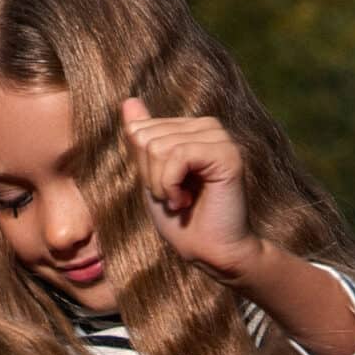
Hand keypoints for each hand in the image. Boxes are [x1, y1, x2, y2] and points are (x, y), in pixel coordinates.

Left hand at [119, 96, 264, 285]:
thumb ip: (143, 141)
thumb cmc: (183, 223)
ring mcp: (219, 138)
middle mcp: (207, 127)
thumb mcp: (152, 178)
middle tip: (174, 198)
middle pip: (147, 137)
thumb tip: (129, 100)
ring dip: (162, 185)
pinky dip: (171, 185)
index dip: (143, 168)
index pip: (140, 130)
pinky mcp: (226, 154)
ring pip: (160, 147)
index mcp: (190, 129)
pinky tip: (186, 200)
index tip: (166, 191)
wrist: (212, 254)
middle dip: (151, 176)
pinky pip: (178, 156)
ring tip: (182, 201)